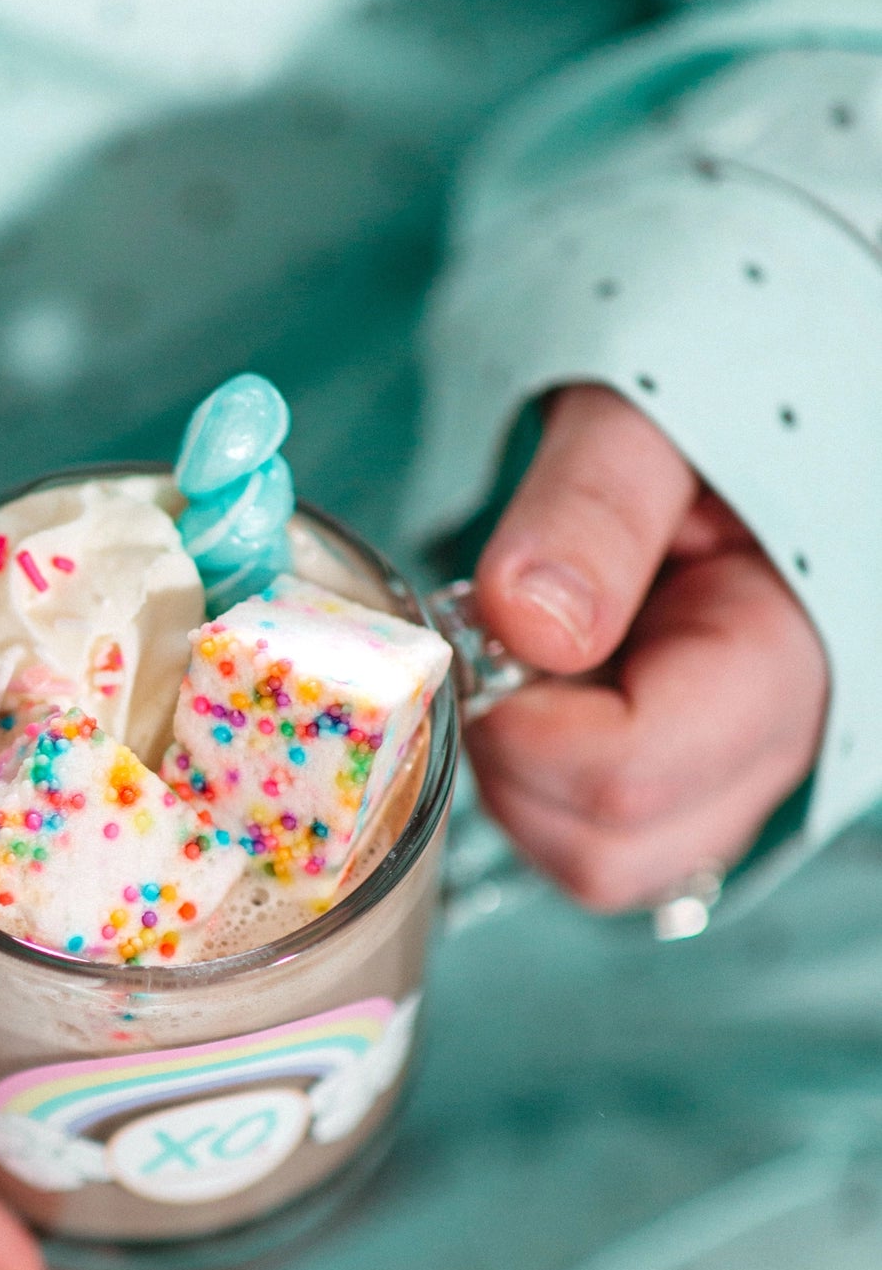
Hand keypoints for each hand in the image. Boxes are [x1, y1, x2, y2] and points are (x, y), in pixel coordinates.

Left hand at [467, 384, 828, 910]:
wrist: (728, 416)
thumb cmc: (703, 407)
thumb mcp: (645, 418)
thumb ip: (594, 504)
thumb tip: (525, 620)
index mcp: (782, 659)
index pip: (627, 772)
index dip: (520, 720)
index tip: (487, 630)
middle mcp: (770, 748)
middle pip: (604, 850)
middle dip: (512, 757)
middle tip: (504, 643)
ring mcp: (728, 780)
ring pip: (587, 862)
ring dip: (517, 772)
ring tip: (531, 655)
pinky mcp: (682, 786)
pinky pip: (585, 839)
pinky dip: (533, 778)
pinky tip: (544, 687)